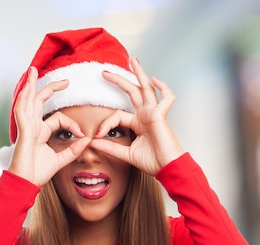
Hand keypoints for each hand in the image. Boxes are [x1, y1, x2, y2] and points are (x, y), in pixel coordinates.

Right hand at [9, 67, 91, 185]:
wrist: (25, 184)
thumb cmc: (37, 173)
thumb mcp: (60, 160)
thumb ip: (73, 151)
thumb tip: (87, 140)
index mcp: (40, 132)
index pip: (58, 118)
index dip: (72, 124)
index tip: (82, 135)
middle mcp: (32, 127)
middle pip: (38, 102)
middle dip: (48, 88)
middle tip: (63, 79)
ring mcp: (26, 128)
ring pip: (28, 101)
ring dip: (30, 84)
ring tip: (33, 70)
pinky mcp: (23, 132)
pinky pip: (22, 111)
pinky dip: (24, 99)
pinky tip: (27, 88)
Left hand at [90, 57, 183, 175]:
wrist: (167, 169)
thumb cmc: (152, 162)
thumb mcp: (126, 154)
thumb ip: (110, 147)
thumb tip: (92, 142)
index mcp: (138, 123)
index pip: (117, 115)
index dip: (105, 123)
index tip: (96, 135)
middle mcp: (146, 115)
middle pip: (132, 92)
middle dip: (119, 81)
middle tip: (104, 72)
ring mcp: (154, 114)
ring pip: (147, 89)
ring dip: (140, 73)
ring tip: (133, 60)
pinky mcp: (162, 116)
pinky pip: (167, 98)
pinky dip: (164, 88)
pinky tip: (155, 80)